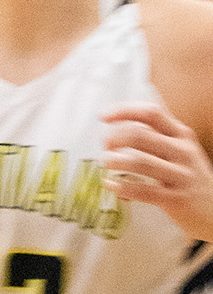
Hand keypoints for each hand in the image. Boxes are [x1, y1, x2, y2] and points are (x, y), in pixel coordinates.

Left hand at [102, 101, 212, 233]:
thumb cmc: (190, 177)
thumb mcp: (182, 147)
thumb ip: (161, 127)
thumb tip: (142, 94)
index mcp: (182, 135)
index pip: (151, 113)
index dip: (123, 111)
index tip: (103, 116)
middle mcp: (183, 152)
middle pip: (140, 135)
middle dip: (114, 138)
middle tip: (105, 145)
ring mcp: (182, 176)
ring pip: (139, 161)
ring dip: (115, 160)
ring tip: (105, 162)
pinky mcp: (178, 200)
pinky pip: (143, 190)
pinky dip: (122, 186)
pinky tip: (110, 184)